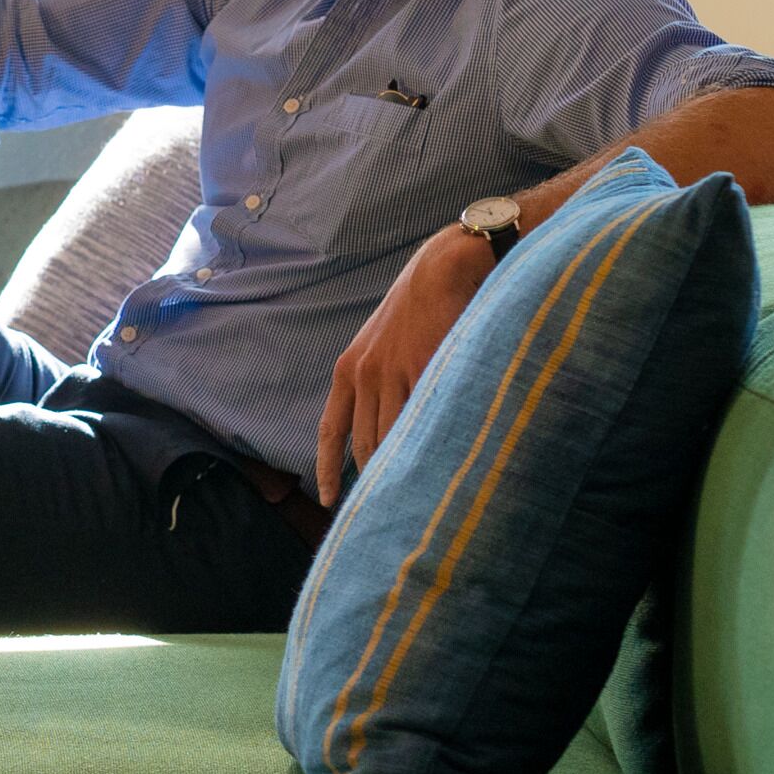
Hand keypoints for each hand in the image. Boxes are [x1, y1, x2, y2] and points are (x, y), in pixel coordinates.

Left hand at [313, 224, 499, 504]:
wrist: (443, 269)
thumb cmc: (417, 308)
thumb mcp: (382, 343)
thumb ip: (376, 380)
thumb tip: (385, 426)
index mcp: (348, 369)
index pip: (332, 430)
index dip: (329, 468)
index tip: (330, 499)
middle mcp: (365, 374)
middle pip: (368, 445)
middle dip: (377, 477)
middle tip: (391, 505)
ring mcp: (396, 372)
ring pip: (397, 436)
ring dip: (407, 466)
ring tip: (420, 492)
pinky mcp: (427, 368)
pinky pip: (429, 418)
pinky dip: (435, 441)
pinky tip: (445, 459)